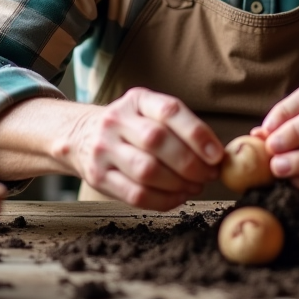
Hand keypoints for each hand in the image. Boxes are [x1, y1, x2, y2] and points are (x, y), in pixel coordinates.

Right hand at [65, 87, 222, 210]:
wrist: (80, 136)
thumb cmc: (130, 127)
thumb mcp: (150, 113)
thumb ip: (181, 127)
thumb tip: (218, 155)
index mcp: (137, 99)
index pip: (170, 111)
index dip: (197, 134)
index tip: (217, 155)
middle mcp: (116, 120)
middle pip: (158, 142)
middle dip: (191, 163)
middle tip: (209, 175)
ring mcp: (104, 149)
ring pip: (146, 171)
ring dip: (178, 183)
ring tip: (195, 186)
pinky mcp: (98, 177)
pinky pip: (135, 194)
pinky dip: (163, 199)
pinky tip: (177, 197)